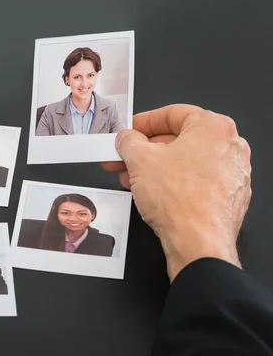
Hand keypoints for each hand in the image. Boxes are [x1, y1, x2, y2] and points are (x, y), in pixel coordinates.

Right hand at [102, 104, 251, 280]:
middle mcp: (229, 147)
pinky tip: (150, 192)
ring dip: (154, 168)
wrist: (198, 242)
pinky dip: (172, 183)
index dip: (144, 122)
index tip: (129, 131)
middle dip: (145, 149)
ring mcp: (232, 173)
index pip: (172, 113)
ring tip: (131, 178)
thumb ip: (129, 141)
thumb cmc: (180, 200)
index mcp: (213, 127)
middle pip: (178, 139)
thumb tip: (127, 139)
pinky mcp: (227, 196)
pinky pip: (195, 181)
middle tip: (124, 156)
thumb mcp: (139, 159)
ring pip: (185, 161)